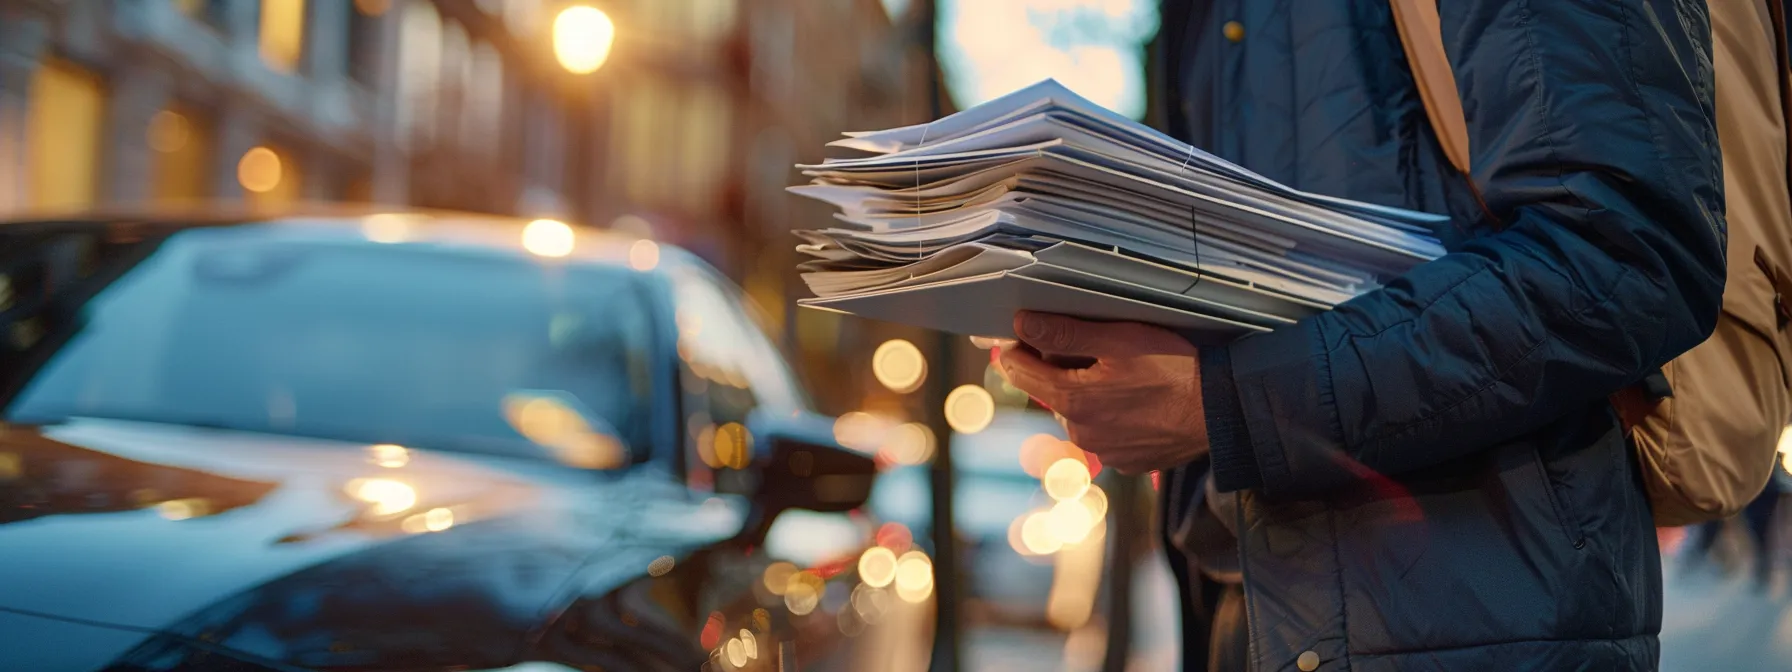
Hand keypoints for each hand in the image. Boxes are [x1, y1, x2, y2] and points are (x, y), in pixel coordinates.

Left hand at [996, 311, 1208, 474]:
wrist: (1221, 412)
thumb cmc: (1174, 369)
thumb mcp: (1118, 340)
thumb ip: (1065, 333)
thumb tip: (1022, 325)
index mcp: (1072, 401)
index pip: (1019, 371)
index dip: (1021, 346)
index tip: (1034, 331)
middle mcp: (1080, 433)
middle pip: (1051, 391)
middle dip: (1062, 368)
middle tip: (1098, 347)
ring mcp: (1103, 452)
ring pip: (1079, 413)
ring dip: (1089, 393)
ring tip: (1125, 375)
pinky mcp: (1126, 462)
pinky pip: (1104, 432)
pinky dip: (1112, 415)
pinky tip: (1138, 401)